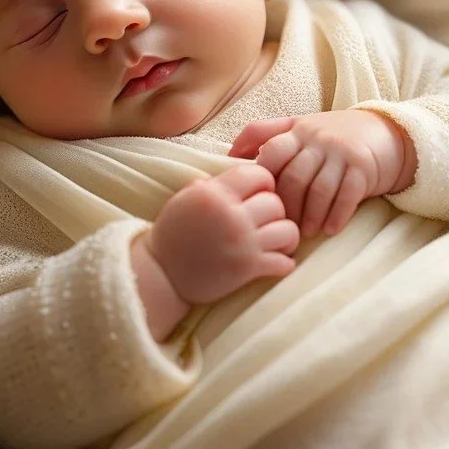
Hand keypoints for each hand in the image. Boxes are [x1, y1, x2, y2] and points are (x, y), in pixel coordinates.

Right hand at [147, 164, 299, 305]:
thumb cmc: (173, 234)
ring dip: (284, 237)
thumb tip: (247, 174)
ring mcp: (241, 242)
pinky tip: (275, 262)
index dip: (263, 184)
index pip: (259, 174)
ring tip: (275, 241)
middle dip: (273, 213)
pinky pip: (284, 262)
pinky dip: (283, 263)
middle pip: (276, 203)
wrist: (161, 274)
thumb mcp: (187, 198)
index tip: (257, 196)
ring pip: (287, 230)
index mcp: (214, 192)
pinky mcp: (246, 268)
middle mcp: (230, 214)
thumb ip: (217, 185)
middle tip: (264, 222)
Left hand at [228, 110, 416, 237]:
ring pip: (319, 189)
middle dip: (287, 206)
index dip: (263, 178)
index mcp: (296, 131)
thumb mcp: (299, 127)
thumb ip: (264, 134)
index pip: (271, 151)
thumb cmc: (332, 136)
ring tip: (306, 233)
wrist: (385, 133)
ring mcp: (341, 152)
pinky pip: (347, 195)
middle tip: (283, 227)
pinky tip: (330, 230)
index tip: (260, 201)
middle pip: (293, 176)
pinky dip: (337, 215)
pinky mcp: (364, 167)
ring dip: (311, 215)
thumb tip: (228, 153)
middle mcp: (317, 139)